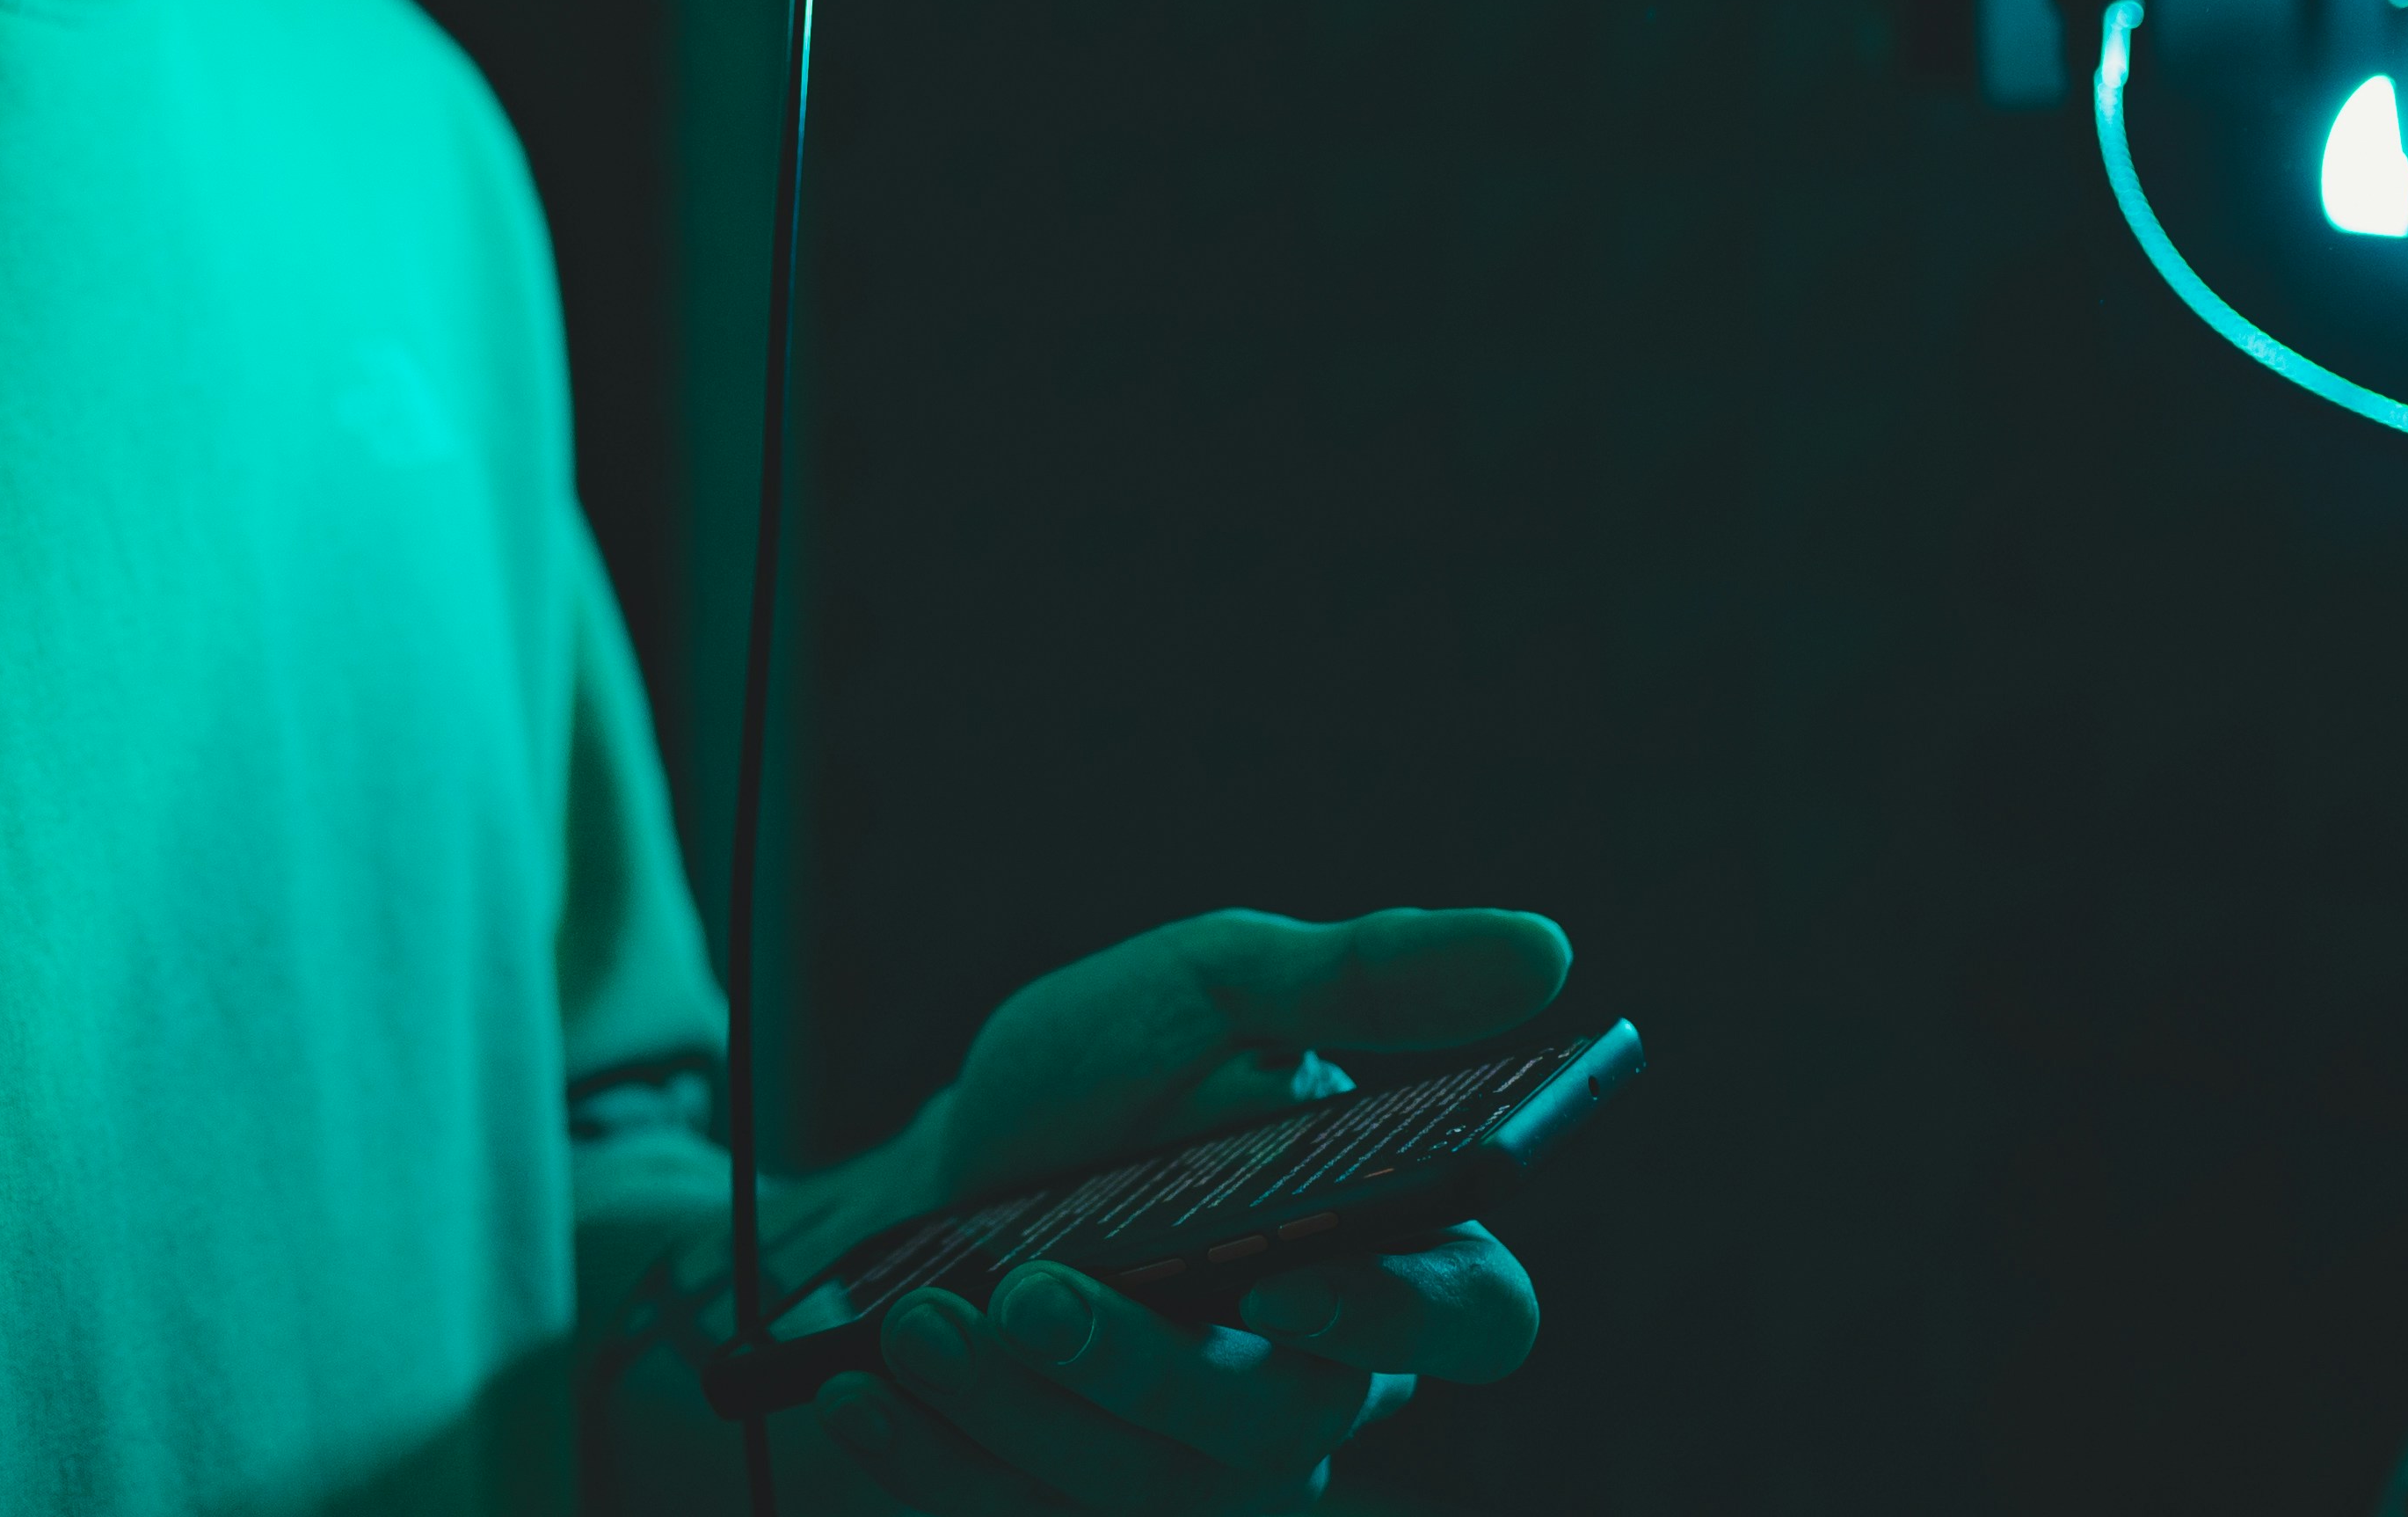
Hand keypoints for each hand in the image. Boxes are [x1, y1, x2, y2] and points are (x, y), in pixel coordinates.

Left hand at [803, 908, 1566, 1511]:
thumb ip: (1365, 973)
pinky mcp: (1080, 1514)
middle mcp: (1308, 1390)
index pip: (1474, 1319)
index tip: (1288, 1280)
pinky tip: (865, 1395)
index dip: (1402, 1317)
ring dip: (1018, 1406)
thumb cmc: (1097, 1088)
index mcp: (1381, 1255)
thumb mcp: (1211, 988)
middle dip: (1142, 1369)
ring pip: (1142, 1486)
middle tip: (1032, 1290)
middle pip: (1275, 1429)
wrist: (927, 1189)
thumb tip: (1542, 949)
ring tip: (919, 1320)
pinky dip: (936, 1460)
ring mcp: (1194, 1473)